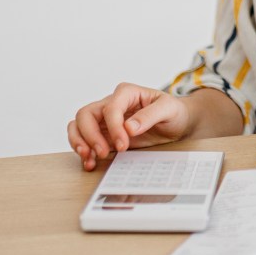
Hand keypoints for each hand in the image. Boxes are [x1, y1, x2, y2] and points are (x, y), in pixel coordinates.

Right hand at [67, 83, 190, 170]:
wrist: (177, 123)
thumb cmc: (173, 112)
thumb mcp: (169, 109)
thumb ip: (150, 115)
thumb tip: (129, 127)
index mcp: (127, 93)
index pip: (110, 107)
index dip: (114, 127)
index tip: (124, 144)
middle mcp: (112, 104)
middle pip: (86, 114)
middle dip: (90, 135)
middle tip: (103, 152)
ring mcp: (106, 120)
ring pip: (78, 125)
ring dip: (79, 142)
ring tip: (89, 158)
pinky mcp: (105, 135)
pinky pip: (84, 139)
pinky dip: (82, 150)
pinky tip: (90, 162)